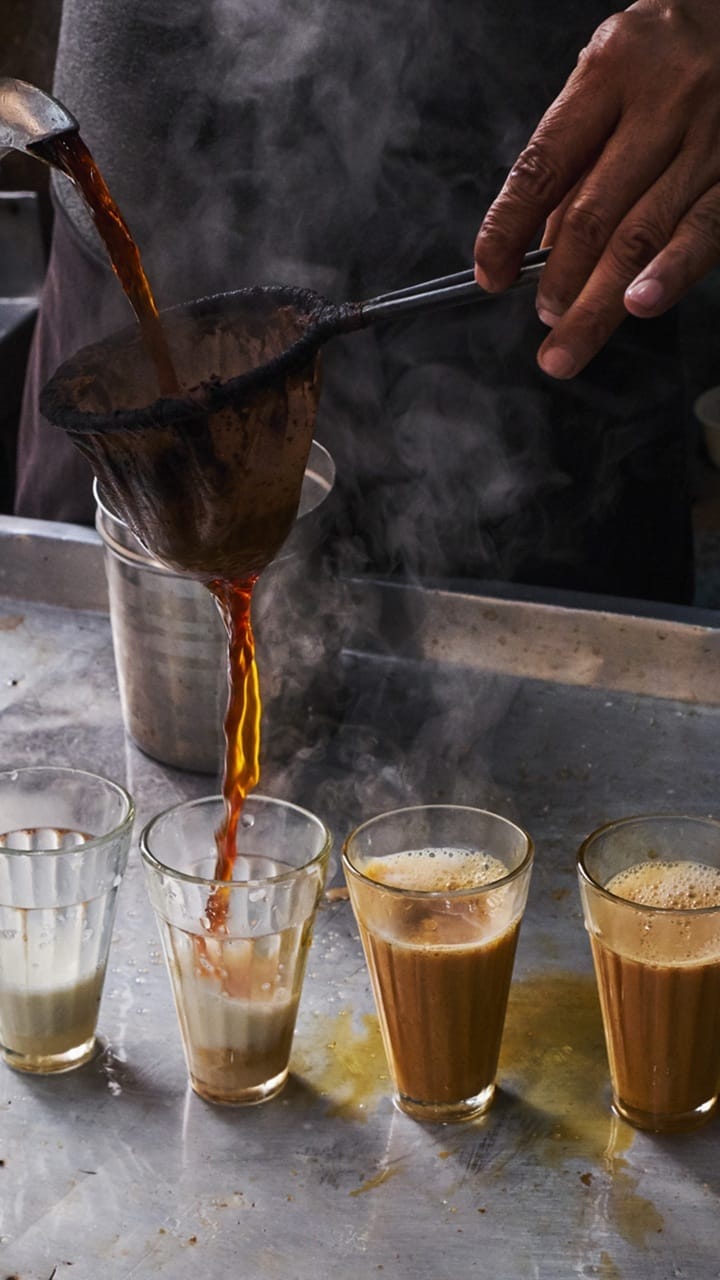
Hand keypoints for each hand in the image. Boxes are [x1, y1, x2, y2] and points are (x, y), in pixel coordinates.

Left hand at [473, 0, 719, 377]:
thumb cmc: (662, 58)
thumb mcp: (606, 85)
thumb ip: (574, 162)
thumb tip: (538, 251)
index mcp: (609, 72)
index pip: (543, 166)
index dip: (508, 228)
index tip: (490, 273)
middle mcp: (662, 102)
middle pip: (594, 213)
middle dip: (559, 281)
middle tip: (542, 321)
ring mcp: (709, 139)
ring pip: (642, 234)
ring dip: (599, 301)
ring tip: (567, 344)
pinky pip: (702, 232)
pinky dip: (668, 275)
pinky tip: (639, 306)